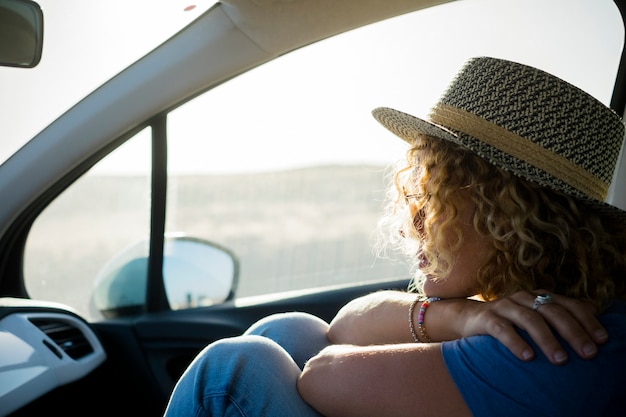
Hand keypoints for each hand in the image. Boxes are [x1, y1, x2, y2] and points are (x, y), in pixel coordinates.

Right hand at [441, 291, 607, 364]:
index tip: (601, 340)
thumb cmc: (509, 320)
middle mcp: (524, 297)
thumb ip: (559, 312)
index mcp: (539, 296)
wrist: (468, 318)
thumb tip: (592, 310)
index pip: (568, 304)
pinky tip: (528, 357)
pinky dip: (516, 342)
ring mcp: (504, 306)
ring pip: (530, 319)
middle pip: (552, 311)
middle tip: (588, 353)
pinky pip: (502, 329)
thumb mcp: (535, 314)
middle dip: (572, 332)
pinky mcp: (487, 318)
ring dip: (547, 340)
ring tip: (561, 360)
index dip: (586, 320)